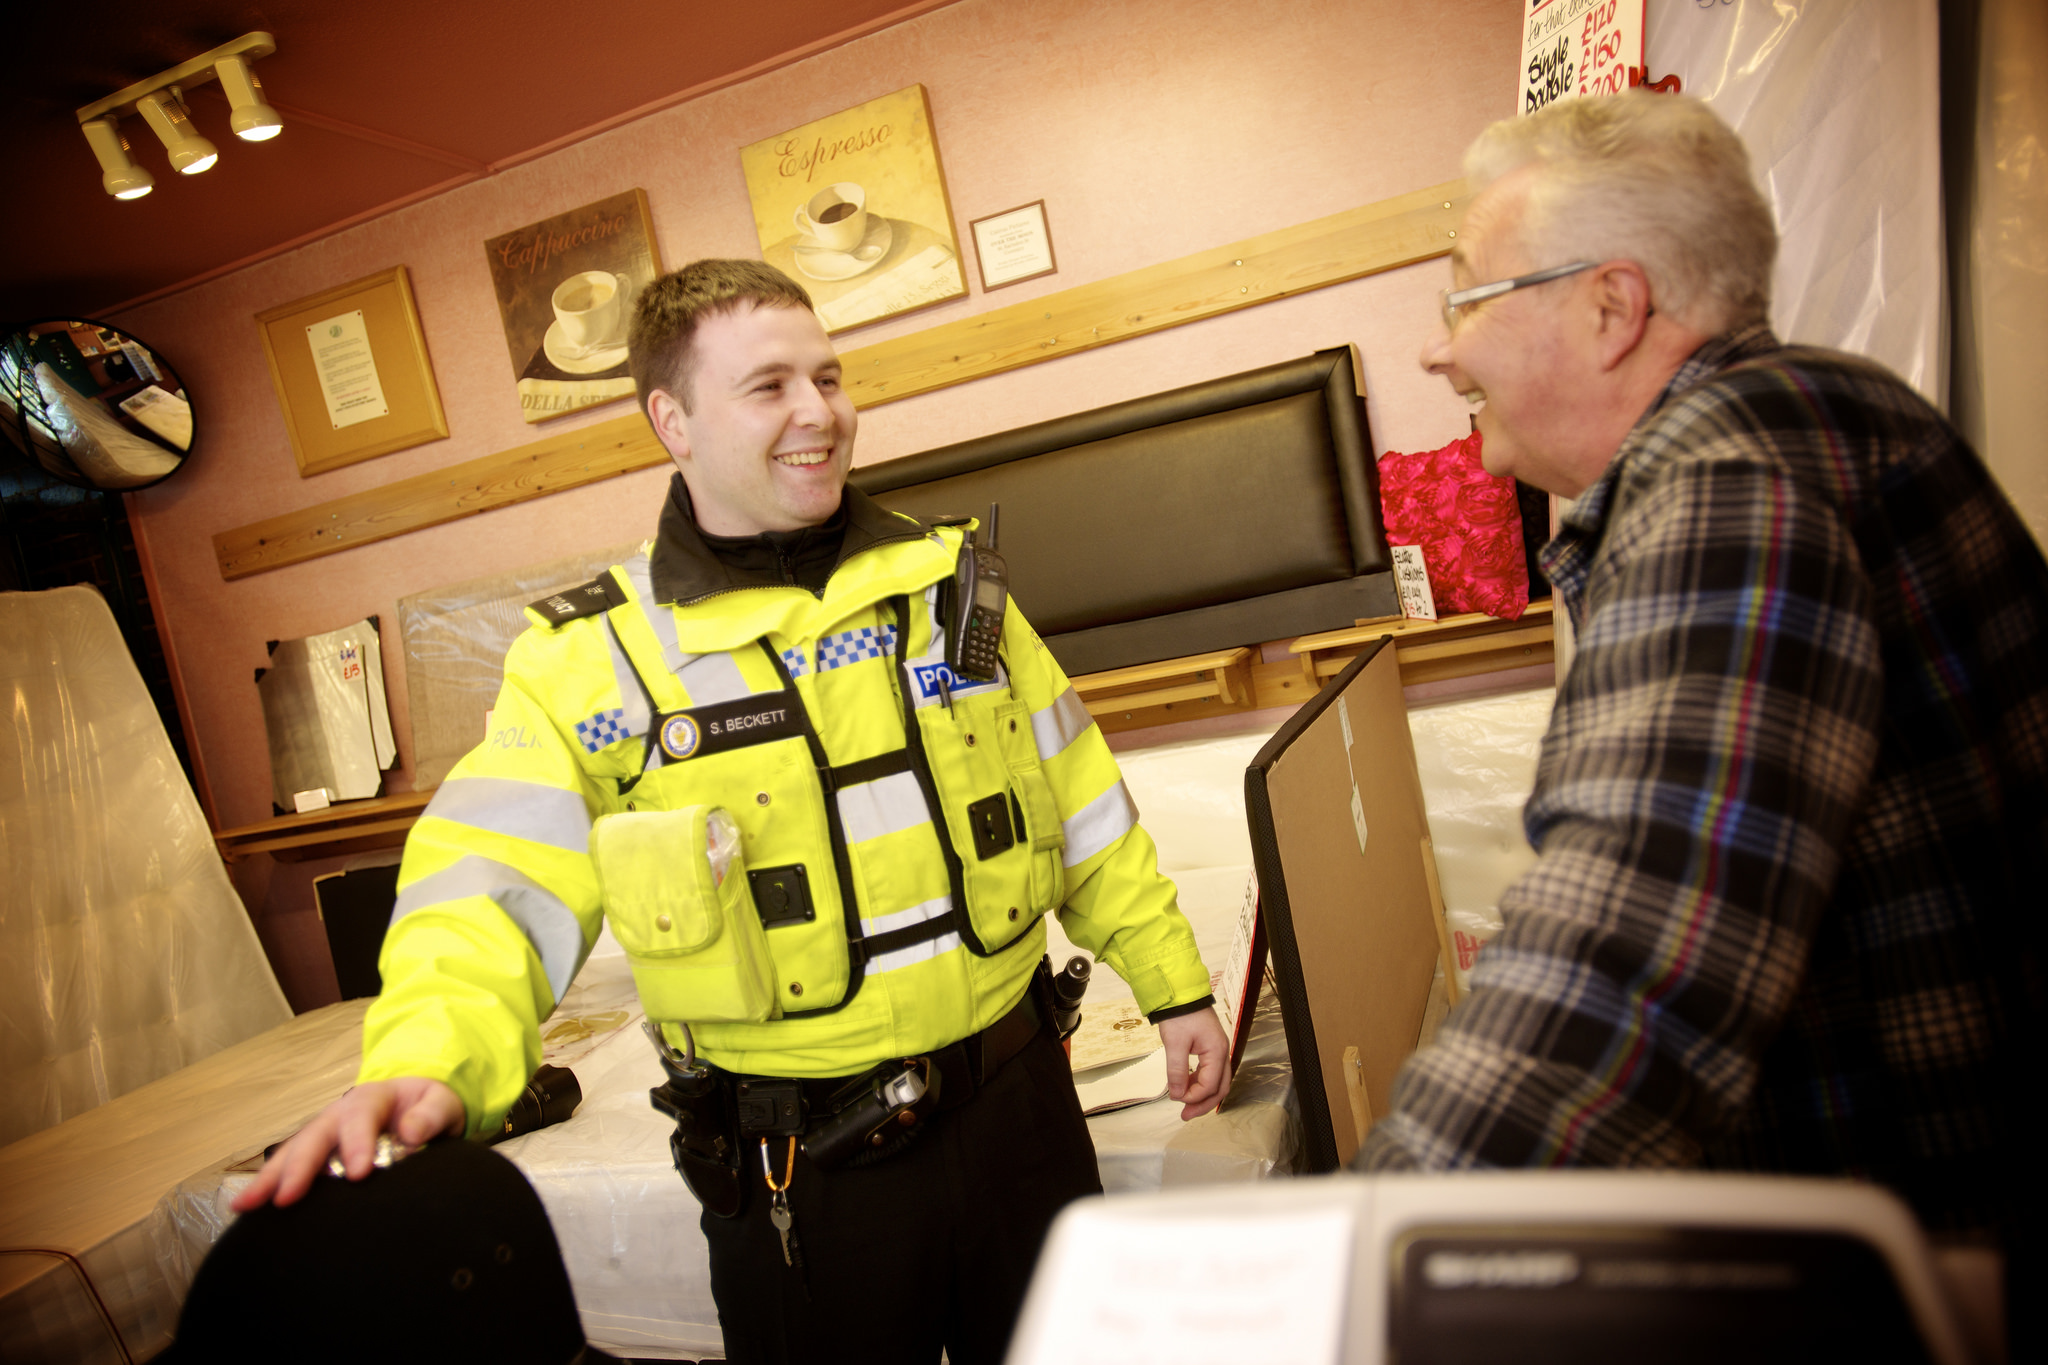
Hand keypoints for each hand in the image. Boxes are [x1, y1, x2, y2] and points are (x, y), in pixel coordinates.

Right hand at [232, 1077, 463, 1210]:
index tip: (359, 1173)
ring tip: (245, 1205)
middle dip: (299, 1167)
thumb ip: (431, 1116)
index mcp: (371, 1098)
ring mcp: (324, 1134)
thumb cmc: (429, 1106)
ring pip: (292, 1153)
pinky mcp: (318, 1155)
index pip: (360, 1117)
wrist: (418, 1105)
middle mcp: (339, 1114)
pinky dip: (271, 1186)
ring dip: (269, 1179)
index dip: (357, 1144)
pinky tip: (249, 1209)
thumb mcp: (440, 1103)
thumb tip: (412, 1132)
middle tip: (286, 1197)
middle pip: (314, 1137)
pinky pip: (291, 1168)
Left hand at [1158, 1008, 1231, 1120]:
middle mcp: (1222, 1053)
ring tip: (1185, 1106)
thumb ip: (1177, 1071)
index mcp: (1217, 1051)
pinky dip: (1200, 1083)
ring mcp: (1217, 1051)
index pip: (1210, 1085)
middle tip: (1186, 1115)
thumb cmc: (1180, 1013)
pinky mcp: (1210, 1049)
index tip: (1177, 1099)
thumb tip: (1178, 1095)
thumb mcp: (1175, 1043)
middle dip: (1203, 1104)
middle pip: (1220, 1088)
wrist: (1180, 992)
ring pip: (1216, 1082)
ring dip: (1202, 1095)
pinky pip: (1210, 1073)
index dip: (1194, 1096)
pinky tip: (1187, 1088)